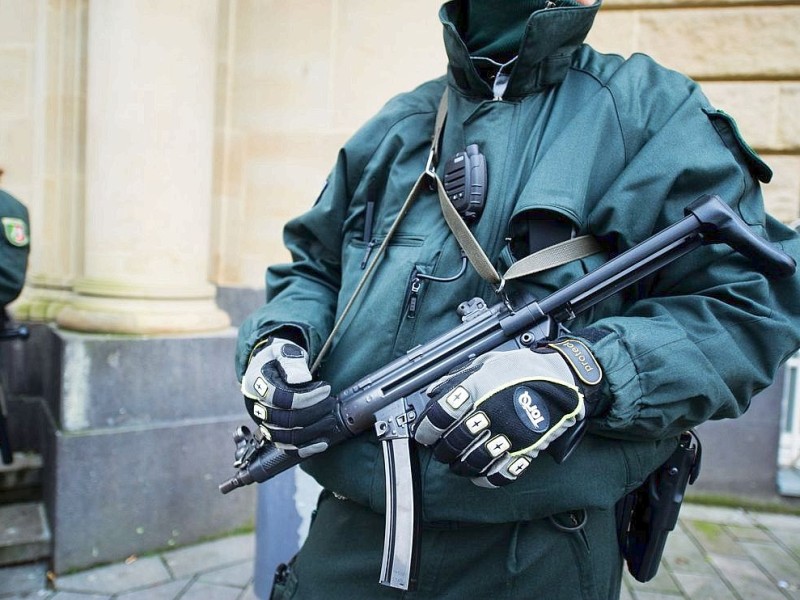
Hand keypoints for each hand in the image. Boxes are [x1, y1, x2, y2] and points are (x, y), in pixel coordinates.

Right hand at [241, 337, 335, 457]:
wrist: (269, 369)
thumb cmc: (278, 359)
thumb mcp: (283, 351)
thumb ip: (291, 361)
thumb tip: (301, 379)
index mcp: (257, 384)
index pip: (281, 398)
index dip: (307, 397)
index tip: (326, 388)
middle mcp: (258, 407)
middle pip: (286, 420)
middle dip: (314, 412)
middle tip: (331, 402)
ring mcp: (265, 423)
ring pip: (287, 437)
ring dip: (313, 431)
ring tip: (331, 419)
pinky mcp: (274, 433)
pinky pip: (287, 447)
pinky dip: (306, 448)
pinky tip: (322, 443)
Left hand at [413, 338, 602, 486]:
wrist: (564, 376)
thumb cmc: (523, 366)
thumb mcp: (487, 361)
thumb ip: (458, 377)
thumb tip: (432, 392)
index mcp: (478, 387)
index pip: (441, 414)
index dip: (426, 428)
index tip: (423, 434)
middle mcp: (491, 412)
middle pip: (454, 441)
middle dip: (442, 450)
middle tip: (441, 449)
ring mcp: (509, 433)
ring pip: (474, 461)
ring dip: (461, 465)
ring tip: (458, 462)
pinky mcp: (527, 448)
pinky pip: (502, 474)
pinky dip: (487, 478)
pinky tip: (480, 474)